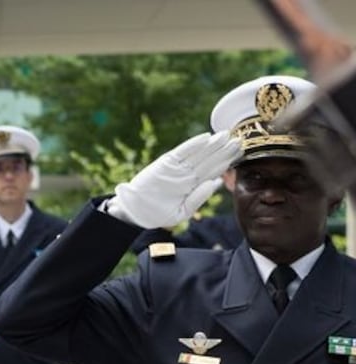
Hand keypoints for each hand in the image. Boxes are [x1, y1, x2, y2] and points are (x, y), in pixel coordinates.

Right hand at [107, 132, 240, 228]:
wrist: (135, 211)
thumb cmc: (158, 214)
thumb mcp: (182, 212)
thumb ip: (198, 198)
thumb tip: (217, 182)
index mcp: (194, 185)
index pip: (214, 171)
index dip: (228, 162)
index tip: (242, 154)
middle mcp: (188, 174)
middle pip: (210, 160)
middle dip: (225, 150)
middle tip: (241, 140)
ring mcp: (178, 167)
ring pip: (199, 153)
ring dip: (213, 144)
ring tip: (227, 135)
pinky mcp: (166, 162)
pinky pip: (182, 151)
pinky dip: (193, 144)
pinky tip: (206, 137)